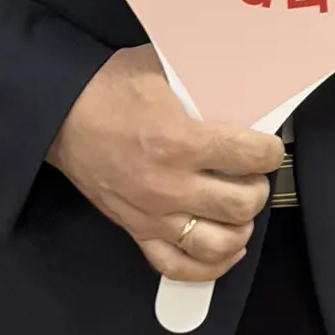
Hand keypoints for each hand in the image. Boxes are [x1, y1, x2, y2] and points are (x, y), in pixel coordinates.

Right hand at [46, 46, 283, 282]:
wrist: (63, 116)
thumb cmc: (114, 88)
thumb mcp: (165, 67)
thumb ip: (205, 80)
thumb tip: (244, 81)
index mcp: (181, 141)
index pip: (250, 157)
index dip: (270, 152)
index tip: (269, 147)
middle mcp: (170, 185)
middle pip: (241, 205)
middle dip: (258, 189)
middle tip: (255, 175)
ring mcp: (153, 214)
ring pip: (218, 244)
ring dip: (240, 227)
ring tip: (241, 208)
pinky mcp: (136, 231)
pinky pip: (178, 267)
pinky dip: (209, 266)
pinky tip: (227, 248)